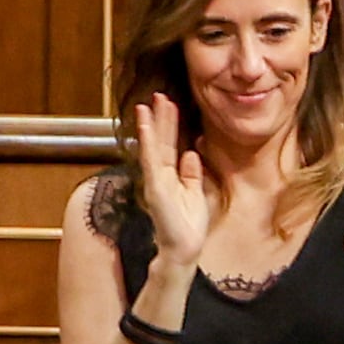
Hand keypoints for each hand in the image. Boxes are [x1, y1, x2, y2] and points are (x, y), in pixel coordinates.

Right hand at [126, 88, 216, 265]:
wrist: (184, 247)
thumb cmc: (189, 224)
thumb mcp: (196, 191)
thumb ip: (192, 172)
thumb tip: (192, 152)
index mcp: (172, 175)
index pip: (170, 144)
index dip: (170, 125)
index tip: (169, 104)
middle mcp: (160, 174)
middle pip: (161, 141)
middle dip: (160, 118)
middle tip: (158, 95)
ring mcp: (156, 180)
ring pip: (154, 147)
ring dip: (151, 125)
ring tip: (148, 105)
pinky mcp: (155, 187)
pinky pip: (151, 161)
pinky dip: (148, 142)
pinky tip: (147, 127)